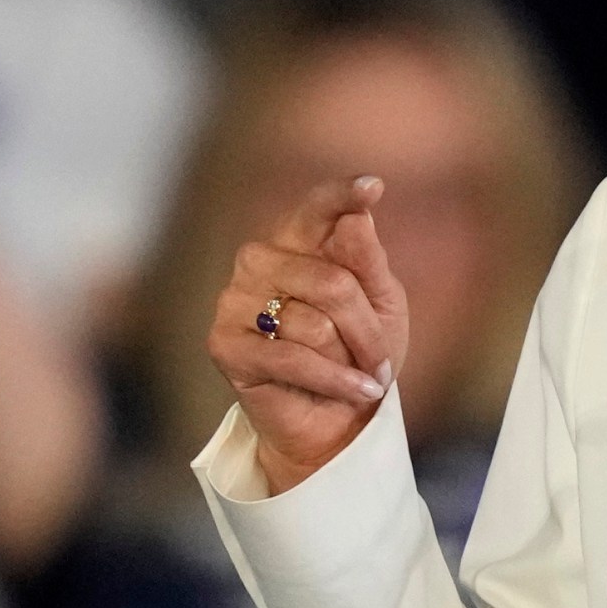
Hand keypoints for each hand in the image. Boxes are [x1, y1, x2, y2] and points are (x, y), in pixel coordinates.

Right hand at [208, 177, 410, 493]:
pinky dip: (335, 379)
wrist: (337, 420)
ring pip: (315, 323)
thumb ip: (368, 263)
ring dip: (351, 358)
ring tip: (358, 374)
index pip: (315, 209)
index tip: (372, 187)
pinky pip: (294, 357)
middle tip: (378, 358)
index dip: (341, 197)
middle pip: (332, 282)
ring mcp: (234, 300)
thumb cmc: (359, 353)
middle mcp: (259, 261)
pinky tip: (356, 390)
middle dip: (366, 328)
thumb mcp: (382, 305)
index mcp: (297, 242)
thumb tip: (357, 219)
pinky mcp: (224, 344)